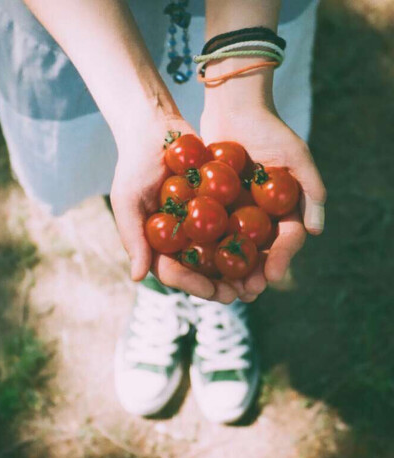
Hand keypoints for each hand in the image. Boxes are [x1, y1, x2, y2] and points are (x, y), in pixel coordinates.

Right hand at [111, 110, 238, 302]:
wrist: (155, 129)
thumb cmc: (134, 165)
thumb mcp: (127, 201)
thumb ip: (133, 238)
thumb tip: (138, 278)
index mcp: (156, 247)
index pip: (175, 273)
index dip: (194, 285)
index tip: (214, 291)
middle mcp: (178, 242)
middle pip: (201, 272)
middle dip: (221, 286)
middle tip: (242, 294)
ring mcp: (198, 227)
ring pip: (220, 256)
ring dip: (238, 271)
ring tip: (257, 280)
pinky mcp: (215, 209)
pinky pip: (232, 229)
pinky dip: (247, 240)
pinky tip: (266, 248)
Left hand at [201, 106, 325, 299]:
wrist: (234, 108)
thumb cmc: (270, 129)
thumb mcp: (296, 156)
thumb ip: (312, 190)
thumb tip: (315, 232)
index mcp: (287, 209)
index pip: (288, 240)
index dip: (281, 259)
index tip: (273, 276)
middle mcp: (264, 216)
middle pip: (261, 252)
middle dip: (255, 275)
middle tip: (246, 293)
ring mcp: (238, 213)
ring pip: (236, 249)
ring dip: (231, 272)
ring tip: (224, 291)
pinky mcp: (214, 208)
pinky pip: (211, 234)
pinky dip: (207, 251)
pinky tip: (199, 268)